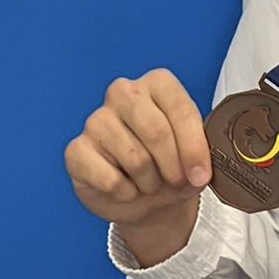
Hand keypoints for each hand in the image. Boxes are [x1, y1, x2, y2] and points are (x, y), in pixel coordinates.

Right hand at [65, 68, 210, 263]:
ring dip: (150, 182)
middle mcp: (123, 93)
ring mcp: (96, 120)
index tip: (201, 175)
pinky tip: (125, 187)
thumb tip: (202, 170)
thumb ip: (201, 150)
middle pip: (156, 132)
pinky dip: (124, 192)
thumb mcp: (193, 152)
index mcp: (158, 83)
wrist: (142, 195)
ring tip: (151, 182)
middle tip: (177, 182)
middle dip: (173, 166)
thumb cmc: (171, 164)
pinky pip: (109, 179)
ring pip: (135, 158)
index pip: (180, 110)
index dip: (194, 148)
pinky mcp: (76, 150)